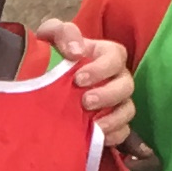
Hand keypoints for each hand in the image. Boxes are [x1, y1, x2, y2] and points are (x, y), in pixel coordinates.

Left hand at [39, 20, 134, 149]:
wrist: (43, 82)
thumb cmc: (53, 54)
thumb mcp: (53, 35)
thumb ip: (64, 33)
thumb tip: (76, 52)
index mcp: (106, 54)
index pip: (116, 57)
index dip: (101, 69)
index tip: (79, 78)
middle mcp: (116, 77)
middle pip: (126, 86)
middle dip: (108, 95)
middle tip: (85, 102)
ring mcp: (117, 101)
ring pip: (128, 109)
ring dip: (114, 118)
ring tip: (94, 124)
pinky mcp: (113, 122)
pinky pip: (123, 131)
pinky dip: (114, 135)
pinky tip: (99, 137)